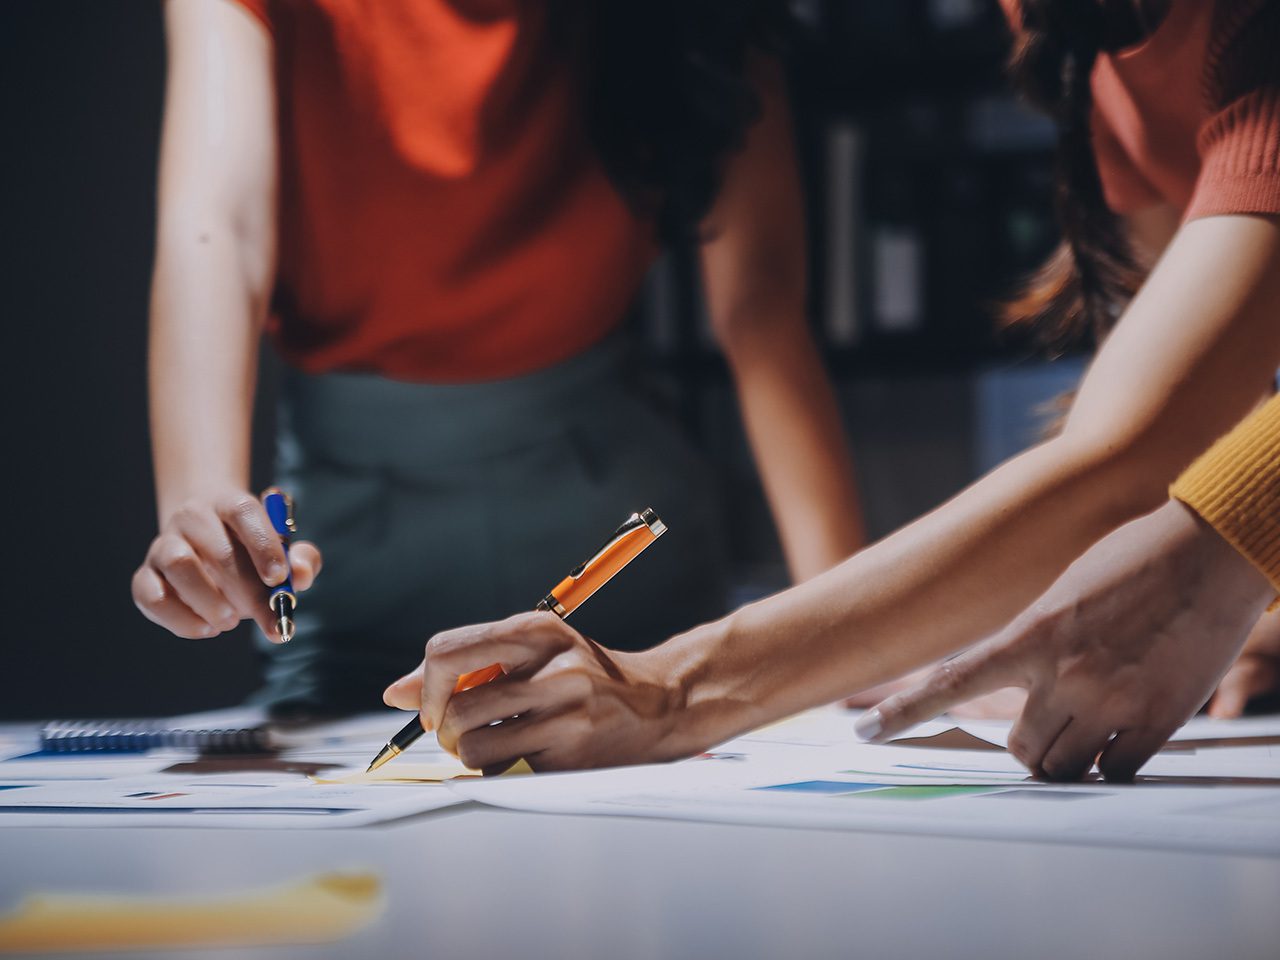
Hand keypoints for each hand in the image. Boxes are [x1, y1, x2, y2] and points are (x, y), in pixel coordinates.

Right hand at [131, 489, 320, 641]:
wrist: (203, 544)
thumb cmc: (252, 551)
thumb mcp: (282, 551)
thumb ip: (301, 560)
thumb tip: (302, 574)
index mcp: (229, 503)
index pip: (244, 512)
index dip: (263, 544)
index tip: (279, 578)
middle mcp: (192, 517)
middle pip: (218, 548)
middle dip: (249, 591)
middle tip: (270, 619)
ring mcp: (164, 545)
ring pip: (180, 565)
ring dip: (209, 600)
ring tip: (231, 620)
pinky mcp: (145, 576)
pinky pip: (151, 596)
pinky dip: (180, 618)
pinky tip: (206, 628)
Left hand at [382, 612, 681, 772]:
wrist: (660, 702)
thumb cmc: (583, 674)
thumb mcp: (533, 652)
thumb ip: (467, 665)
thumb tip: (394, 694)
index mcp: (536, 629)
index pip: (446, 651)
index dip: (426, 687)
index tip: (436, 705)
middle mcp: (552, 665)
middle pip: (455, 707)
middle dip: (442, 730)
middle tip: (457, 732)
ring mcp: (565, 711)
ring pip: (473, 745)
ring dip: (468, 754)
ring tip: (491, 745)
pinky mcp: (574, 752)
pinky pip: (504, 771)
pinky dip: (499, 769)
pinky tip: (525, 754)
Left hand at [857, 501, 1272, 781]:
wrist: (1209, 551)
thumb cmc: (1133, 560)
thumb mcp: (1062, 593)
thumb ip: (1033, 641)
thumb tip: (1016, 682)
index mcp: (1032, 633)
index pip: (951, 680)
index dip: (903, 711)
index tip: (863, 730)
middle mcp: (1064, 674)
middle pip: (1019, 747)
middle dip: (1027, 743)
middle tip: (1046, 721)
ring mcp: (1111, 701)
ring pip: (1061, 768)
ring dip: (1065, 758)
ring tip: (1085, 726)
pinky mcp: (1158, 720)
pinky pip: (1113, 772)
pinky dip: (1107, 765)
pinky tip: (1118, 738)